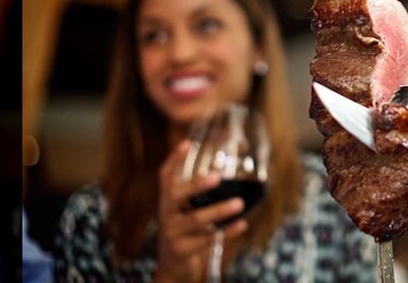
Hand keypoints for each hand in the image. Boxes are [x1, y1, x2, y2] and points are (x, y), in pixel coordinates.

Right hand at [153, 140, 248, 282]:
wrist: (173, 264)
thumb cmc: (187, 229)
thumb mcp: (188, 210)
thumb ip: (203, 194)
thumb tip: (234, 173)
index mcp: (168, 199)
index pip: (166, 176)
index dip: (175, 159)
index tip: (188, 143)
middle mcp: (166, 213)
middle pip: (178, 195)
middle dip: (196, 185)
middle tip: (217, 176)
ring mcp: (172, 232)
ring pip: (196, 219)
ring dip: (219, 211)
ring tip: (239, 203)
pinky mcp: (181, 250)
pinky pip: (206, 239)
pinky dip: (226, 231)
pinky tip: (242, 224)